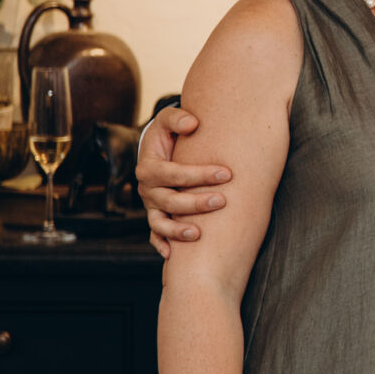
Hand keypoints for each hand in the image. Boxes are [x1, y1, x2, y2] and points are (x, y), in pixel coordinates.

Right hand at [138, 105, 229, 256]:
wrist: (161, 147)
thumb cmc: (169, 133)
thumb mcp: (169, 119)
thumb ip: (178, 118)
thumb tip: (192, 123)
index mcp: (149, 166)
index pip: (173, 173)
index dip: (199, 174)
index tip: (227, 174)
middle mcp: (147, 189)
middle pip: (169, 201)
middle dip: (196, 203)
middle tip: (222, 201)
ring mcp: (151, 205)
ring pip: (160, 223)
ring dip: (177, 230)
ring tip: (198, 234)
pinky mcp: (157, 216)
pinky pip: (155, 235)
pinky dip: (161, 245)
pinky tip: (172, 255)